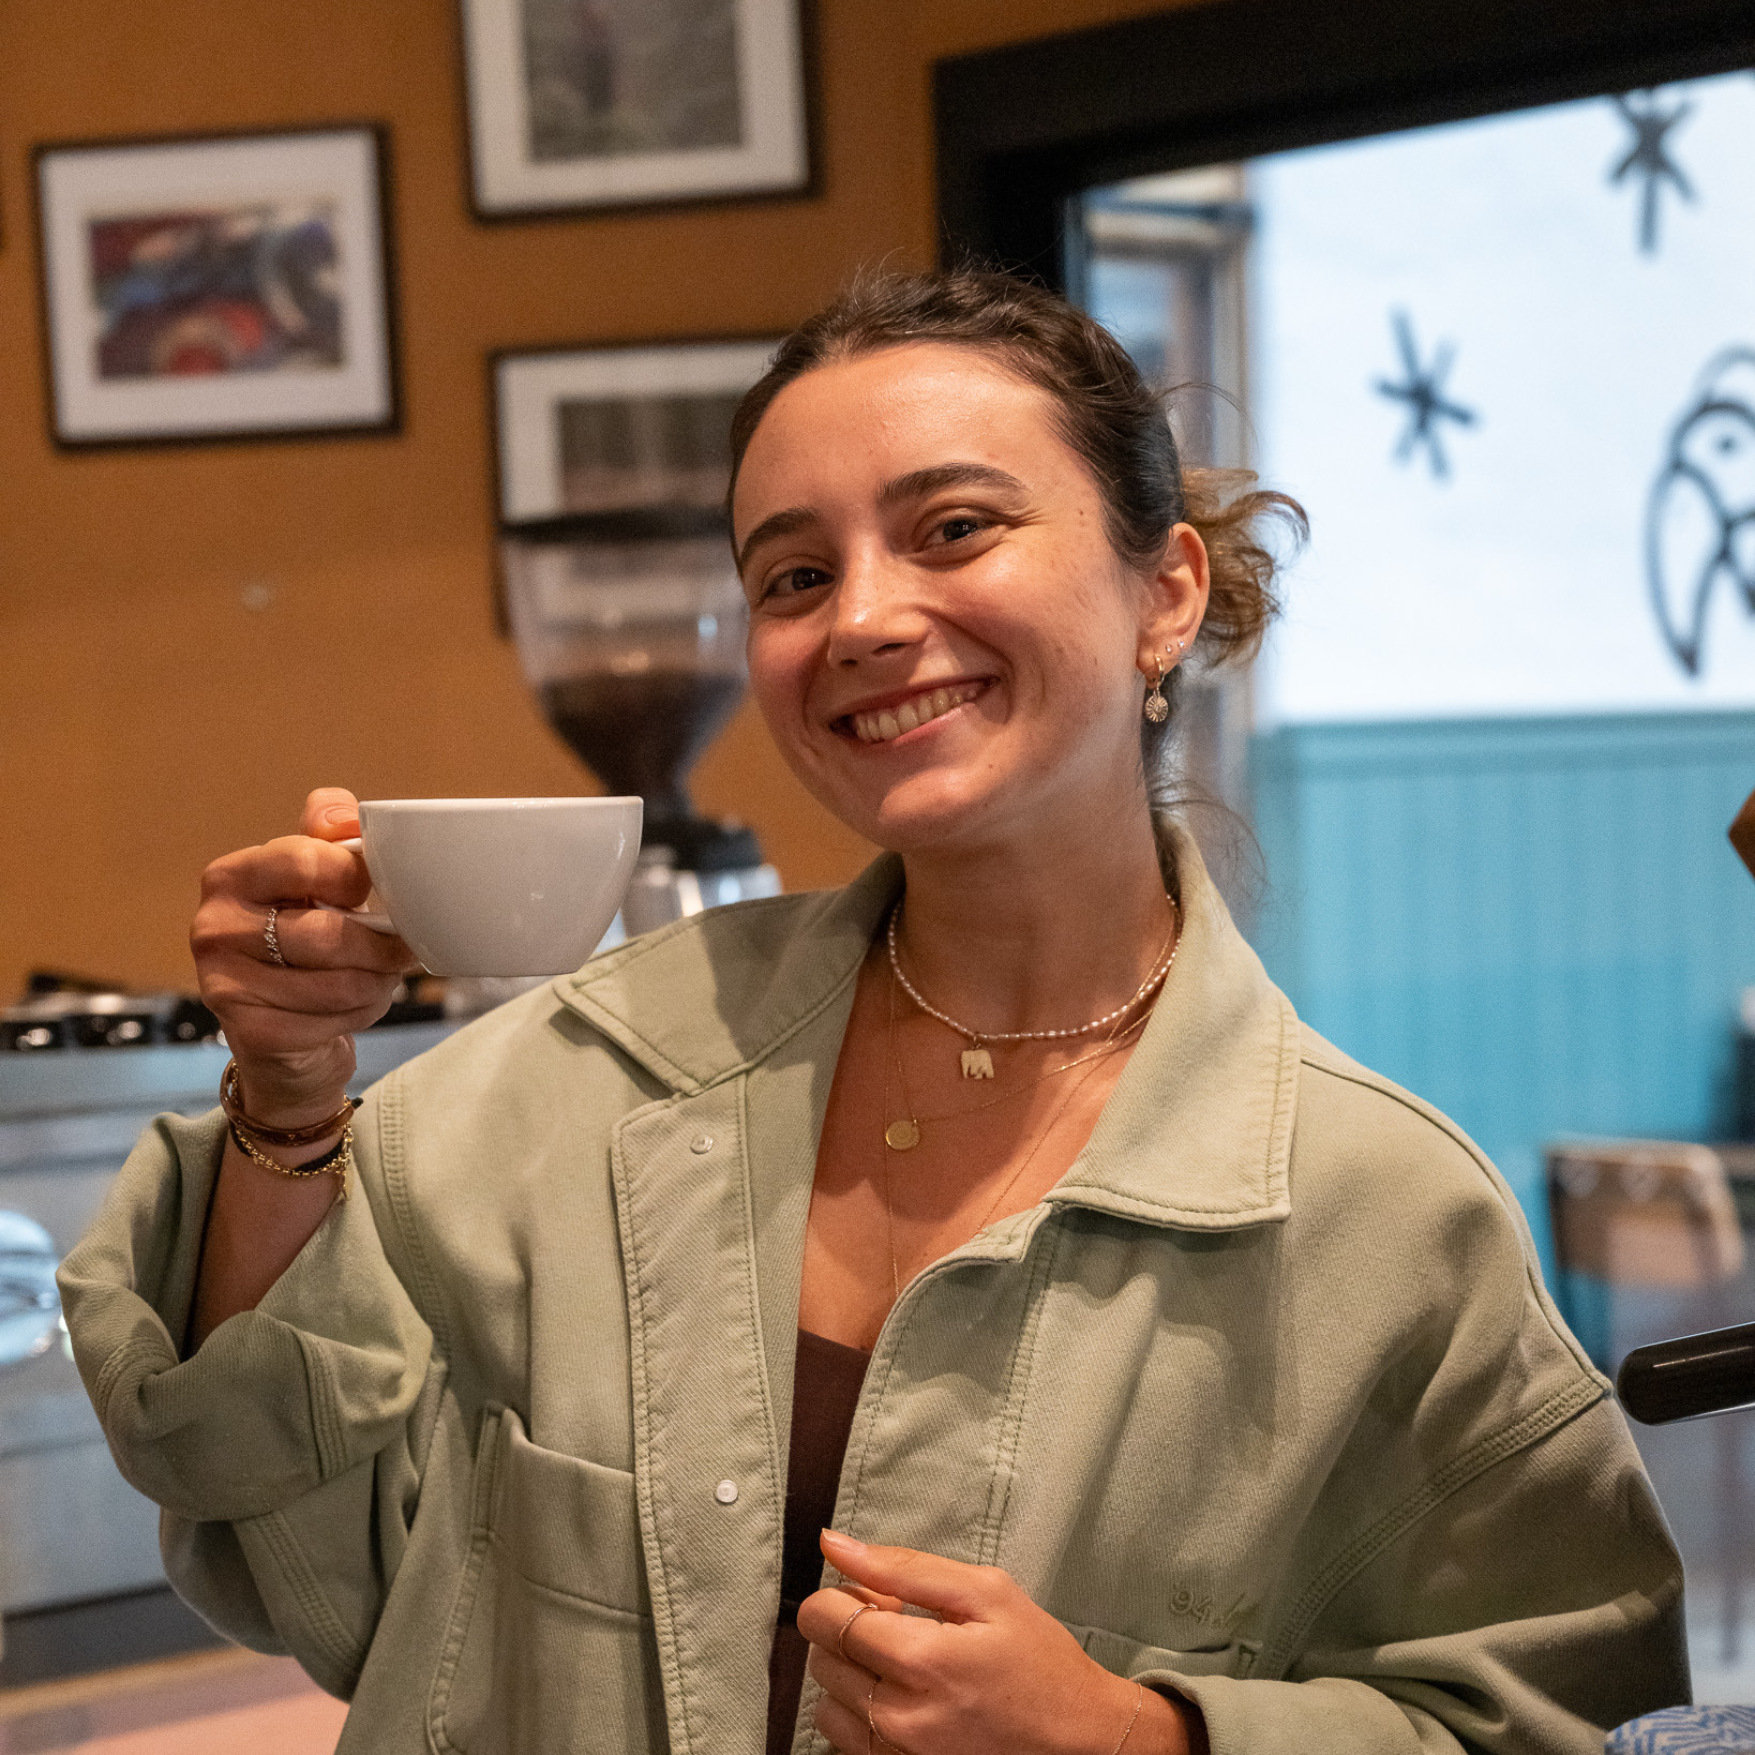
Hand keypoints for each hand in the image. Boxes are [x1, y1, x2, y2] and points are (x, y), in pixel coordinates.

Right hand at [191, 787, 414, 1127]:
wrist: (280, 1027)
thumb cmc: (303, 940)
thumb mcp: (313, 875)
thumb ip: (329, 831)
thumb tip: (344, 817)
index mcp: (231, 877)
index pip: (306, 861)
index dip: (356, 878)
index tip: (372, 892)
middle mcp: (215, 928)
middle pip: (328, 934)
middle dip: (381, 946)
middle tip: (399, 948)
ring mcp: (225, 985)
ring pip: (339, 983)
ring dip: (377, 982)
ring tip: (379, 975)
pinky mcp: (251, 1033)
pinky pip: (333, 1020)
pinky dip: (362, 1013)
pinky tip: (356, 1005)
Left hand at [799, 1531, 1202, 1754]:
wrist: (1078, 1739)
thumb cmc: (1038, 1658)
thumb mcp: (985, 1592)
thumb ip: (902, 1567)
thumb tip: (833, 1543)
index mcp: (924, 1661)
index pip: (826, 1619)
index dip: (840, 1594)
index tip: (874, 1595)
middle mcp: (902, 1719)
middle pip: (822, 1659)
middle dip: (847, 1631)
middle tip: (897, 1626)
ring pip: (826, 1704)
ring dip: (850, 1675)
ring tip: (901, 1665)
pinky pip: (845, 1741)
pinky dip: (861, 1713)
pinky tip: (903, 1698)